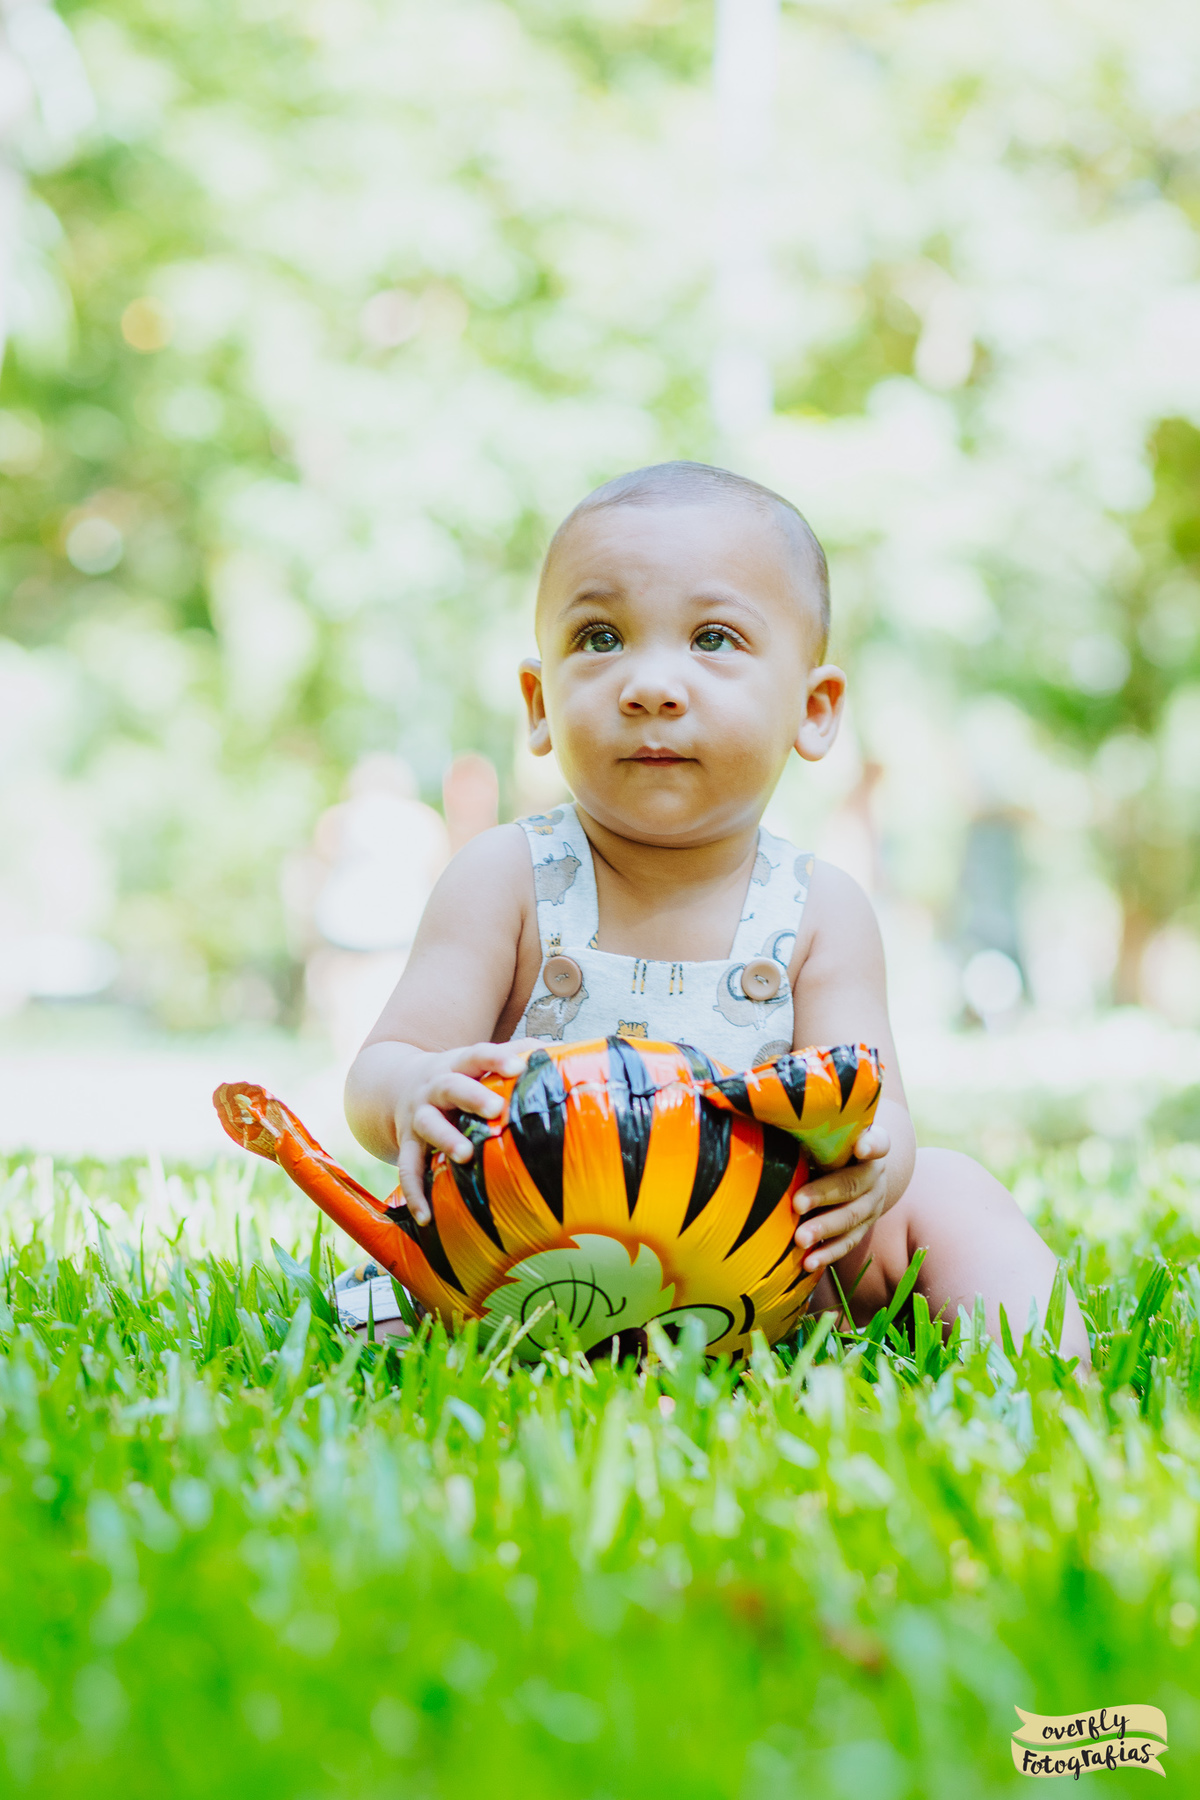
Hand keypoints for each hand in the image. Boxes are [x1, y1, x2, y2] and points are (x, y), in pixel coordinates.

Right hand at [395, 1041, 536, 1224]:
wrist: (396, 1083)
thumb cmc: (457, 1076)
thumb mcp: (477, 1061)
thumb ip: (513, 1055)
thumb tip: (555, 1054)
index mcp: (458, 1064)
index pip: (478, 1055)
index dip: (497, 1059)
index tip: (518, 1068)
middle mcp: (434, 1087)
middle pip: (451, 1086)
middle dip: (472, 1097)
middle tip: (496, 1109)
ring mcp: (418, 1116)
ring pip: (428, 1124)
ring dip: (445, 1139)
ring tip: (465, 1156)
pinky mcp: (407, 1144)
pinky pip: (407, 1168)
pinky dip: (414, 1192)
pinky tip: (426, 1216)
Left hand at [792, 1123, 890, 1274]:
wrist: (857, 1168)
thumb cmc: (830, 1145)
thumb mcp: (825, 1134)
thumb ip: (807, 1131)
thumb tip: (759, 1118)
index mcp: (869, 1144)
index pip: (878, 1141)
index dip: (871, 1144)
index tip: (861, 1146)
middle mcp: (875, 1174)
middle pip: (853, 1184)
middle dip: (824, 1195)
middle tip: (797, 1204)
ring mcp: (872, 1203)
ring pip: (852, 1218)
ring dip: (825, 1229)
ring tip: (800, 1239)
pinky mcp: (864, 1227)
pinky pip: (848, 1243)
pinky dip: (828, 1253)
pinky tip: (809, 1262)